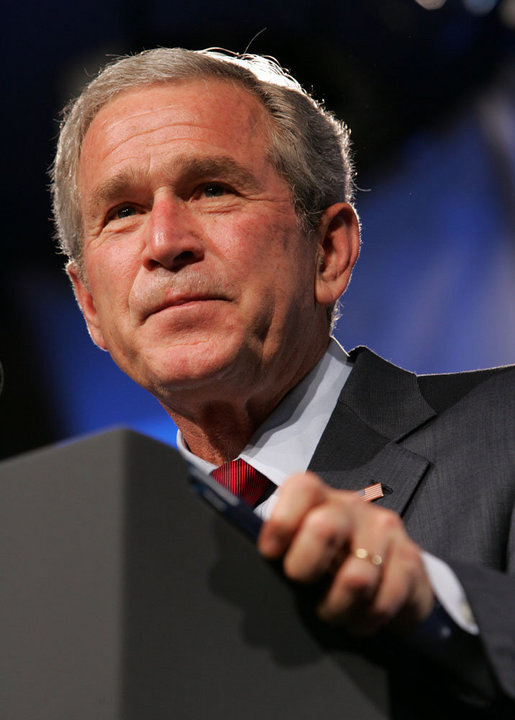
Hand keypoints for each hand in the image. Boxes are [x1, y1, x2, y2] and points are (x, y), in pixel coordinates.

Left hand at [257, 471, 433, 635]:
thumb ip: (275, 549)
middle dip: (305, 568)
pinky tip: (359, 617)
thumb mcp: (299, 548)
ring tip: (333, 610)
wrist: (388, 572)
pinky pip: (384, 602)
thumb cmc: (330, 560)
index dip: (281, 522)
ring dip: (337, 607)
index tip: (270, 553)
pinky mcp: (413, 560)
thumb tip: (231, 569)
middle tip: (303, 586)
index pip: (301, 488)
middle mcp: (354, 507)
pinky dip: (364, 621)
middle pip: (324, 527)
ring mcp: (386, 531)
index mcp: (320, 498)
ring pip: (357, 576)